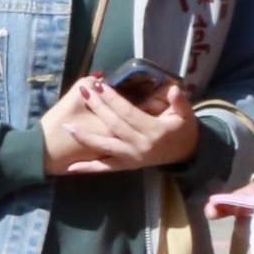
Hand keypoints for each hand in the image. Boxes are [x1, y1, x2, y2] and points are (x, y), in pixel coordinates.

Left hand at [40, 78, 200, 175]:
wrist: (185, 153)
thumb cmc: (182, 130)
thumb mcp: (185, 114)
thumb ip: (180, 102)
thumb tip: (175, 89)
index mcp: (154, 131)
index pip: (128, 113)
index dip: (113, 99)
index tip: (99, 85)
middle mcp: (140, 146)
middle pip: (113, 125)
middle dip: (97, 107)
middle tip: (83, 92)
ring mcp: (132, 158)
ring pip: (105, 146)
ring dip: (85, 137)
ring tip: (68, 126)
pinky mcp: (126, 166)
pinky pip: (105, 168)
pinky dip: (88, 168)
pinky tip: (71, 167)